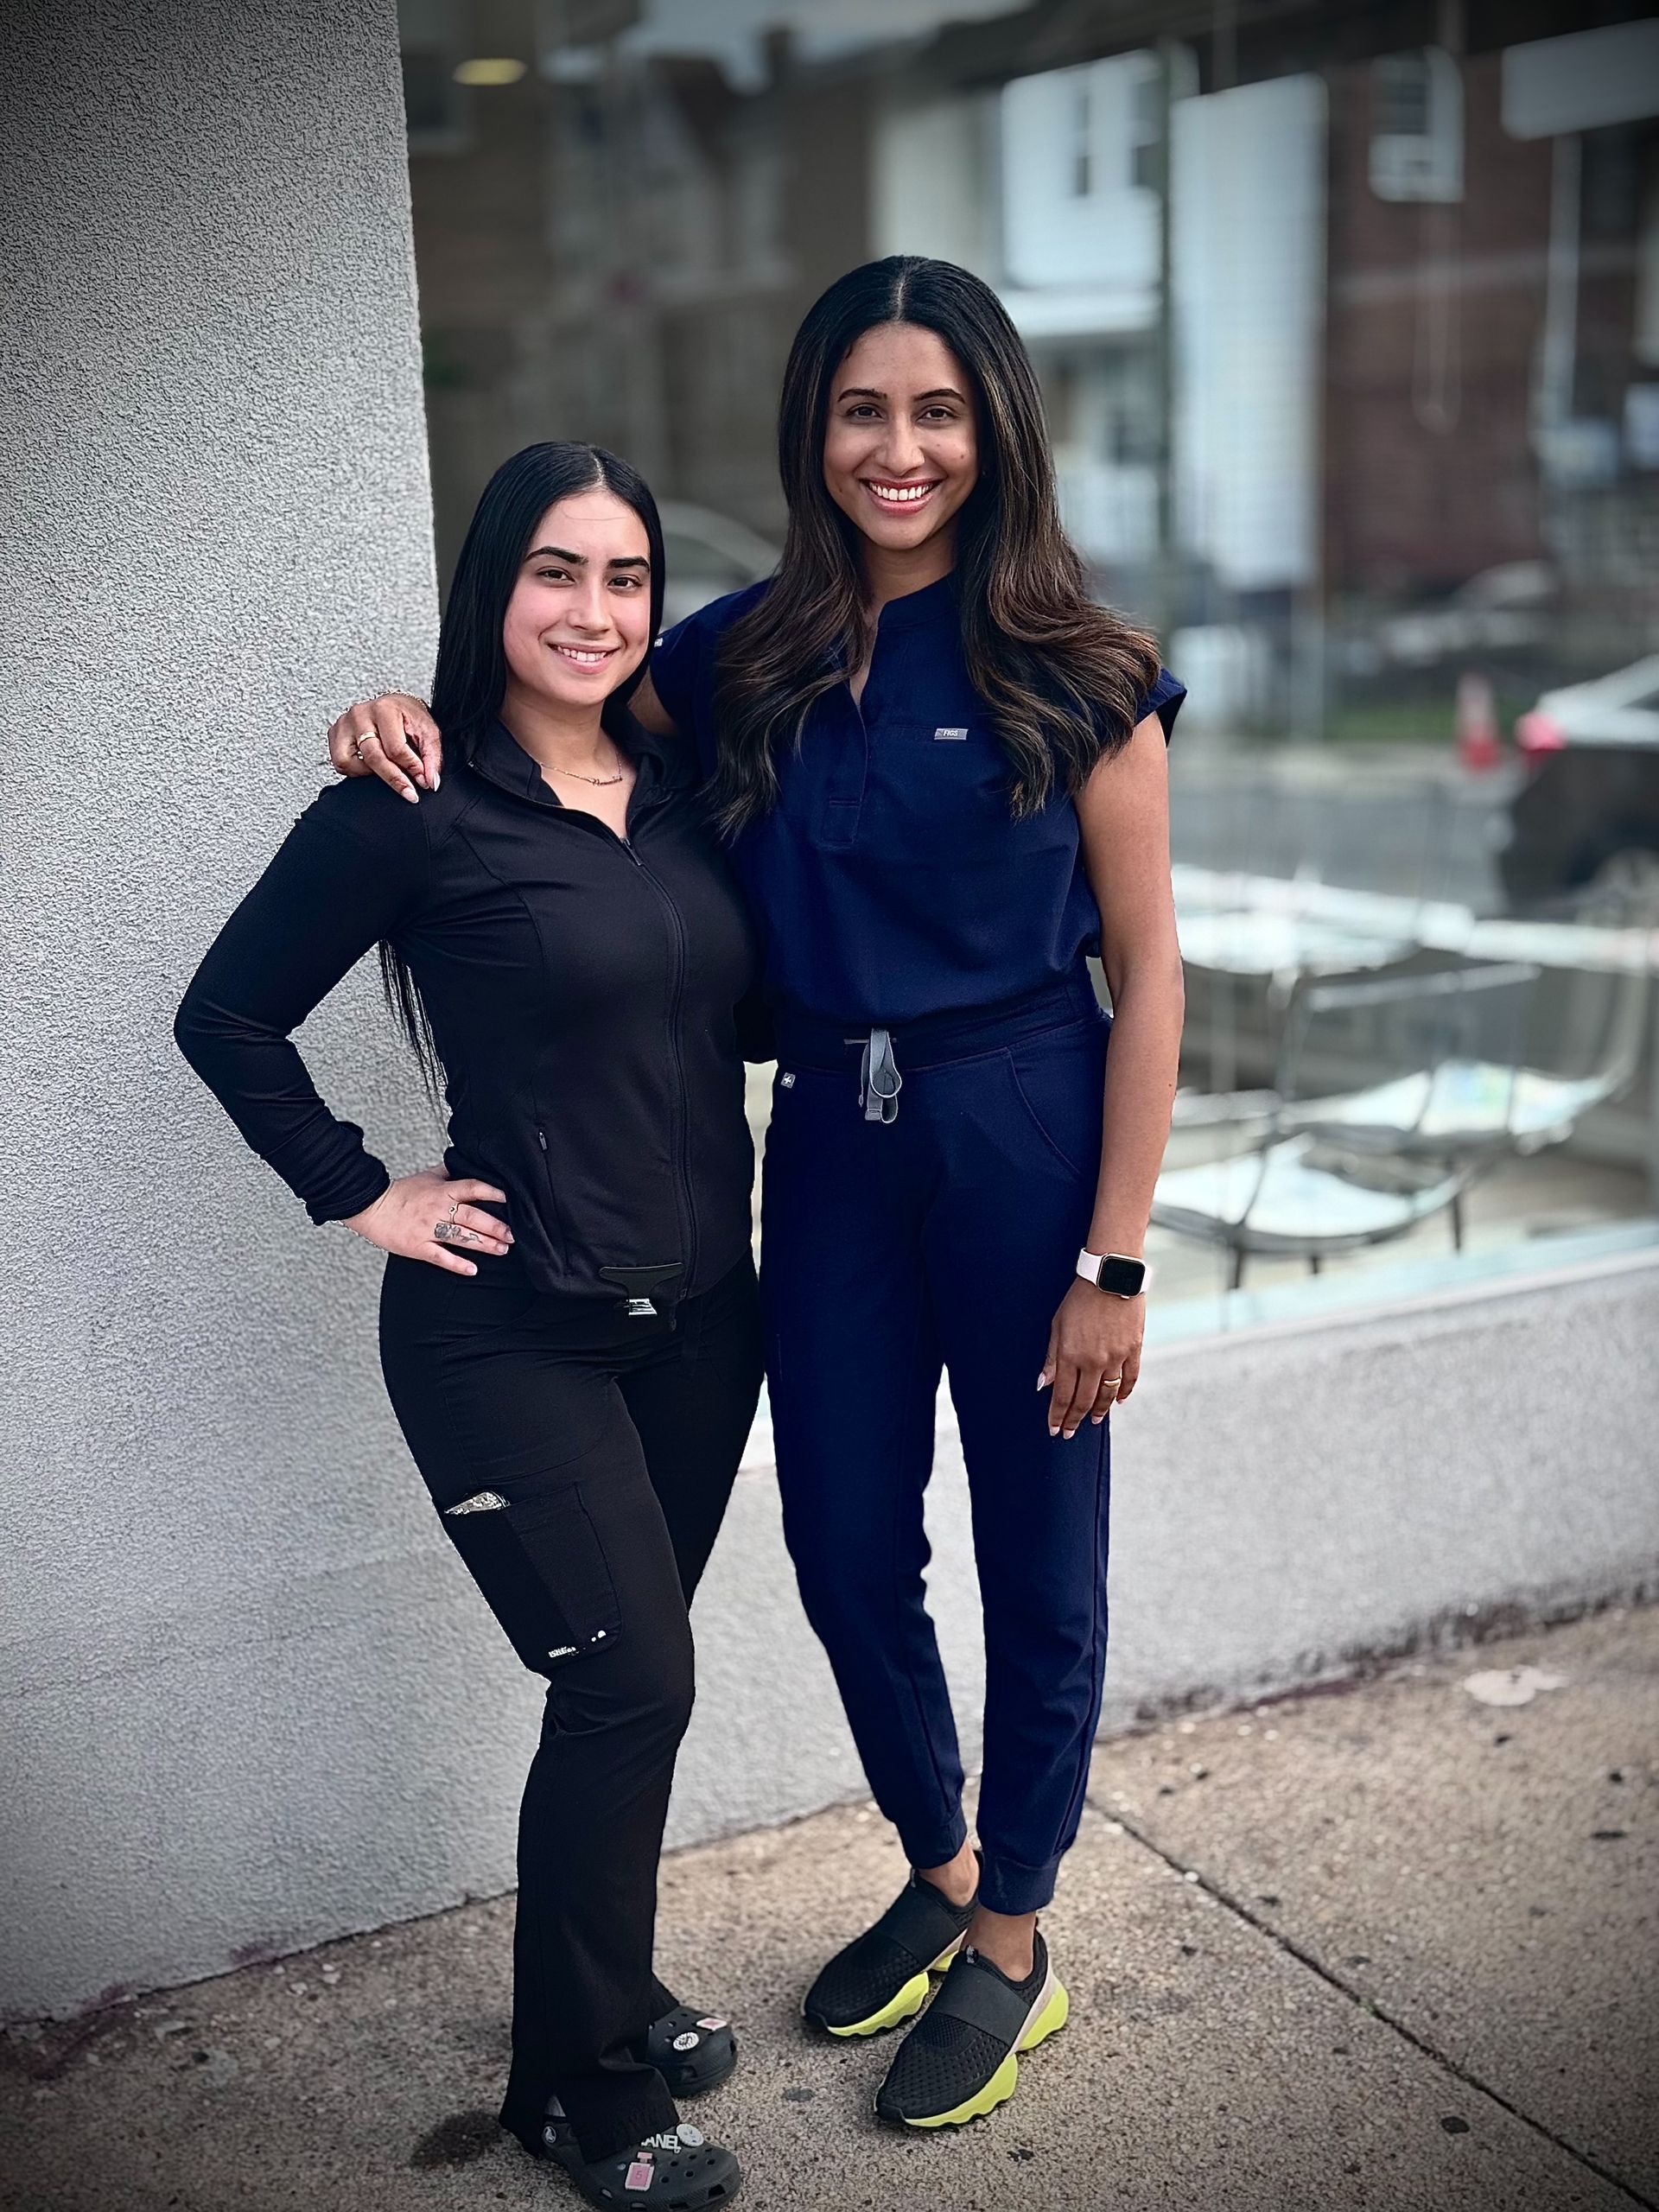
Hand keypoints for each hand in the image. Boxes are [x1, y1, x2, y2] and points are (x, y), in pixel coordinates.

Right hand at [327, 694, 443, 802]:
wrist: (395, 706)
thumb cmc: (409, 717)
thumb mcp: (428, 732)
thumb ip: (432, 757)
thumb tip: (431, 782)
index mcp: (385, 709)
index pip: (395, 748)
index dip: (411, 768)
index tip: (423, 781)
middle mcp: (360, 714)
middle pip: (373, 757)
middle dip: (394, 778)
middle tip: (409, 792)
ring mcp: (344, 724)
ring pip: (349, 762)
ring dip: (369, 773)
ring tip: (387, 770)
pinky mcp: (335, 733)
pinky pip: (339, 762)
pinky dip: (354, 770)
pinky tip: (371, 766)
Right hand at [344, 1171, 512, 1275]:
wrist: (370, 1206)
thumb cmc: (399, 1193)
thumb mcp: (427, 1176)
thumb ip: (449, 1172)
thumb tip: (465, 1164)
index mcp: (442, 1190)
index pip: (473, 1188)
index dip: (492, 1193)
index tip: (509, 1201)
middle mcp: (438, 1208)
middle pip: (473, 1216)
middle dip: (496, 1227)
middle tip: (512, 1234)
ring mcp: (428, 1228)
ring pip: (462, 1237)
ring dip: (485, 1244)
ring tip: (502, 1250)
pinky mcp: (418, 1247)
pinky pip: (441, 1257)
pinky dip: (458, 1265)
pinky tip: (473, 1269)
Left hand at [1038, 1278, 1143, 1438]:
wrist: (1111, 1276)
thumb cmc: (1079, 1298)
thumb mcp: (1057, 1325)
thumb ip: (1052, 1357)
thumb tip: (1042, 1384)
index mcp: (1071, 1355)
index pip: (1062, 1395)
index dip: (1057, 1415)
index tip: (1054, 1429)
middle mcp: (1093, 1361)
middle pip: (1084, 1400)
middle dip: (1074, 1419)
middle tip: (1069, 1433)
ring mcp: (1116, 1357)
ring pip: (1107, 1394)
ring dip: (1098, 1411)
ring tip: (1092, 1421)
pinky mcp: (1134, 1349)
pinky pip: (1130, 1378)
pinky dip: (1124, 1392)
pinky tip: (1118, 1401)